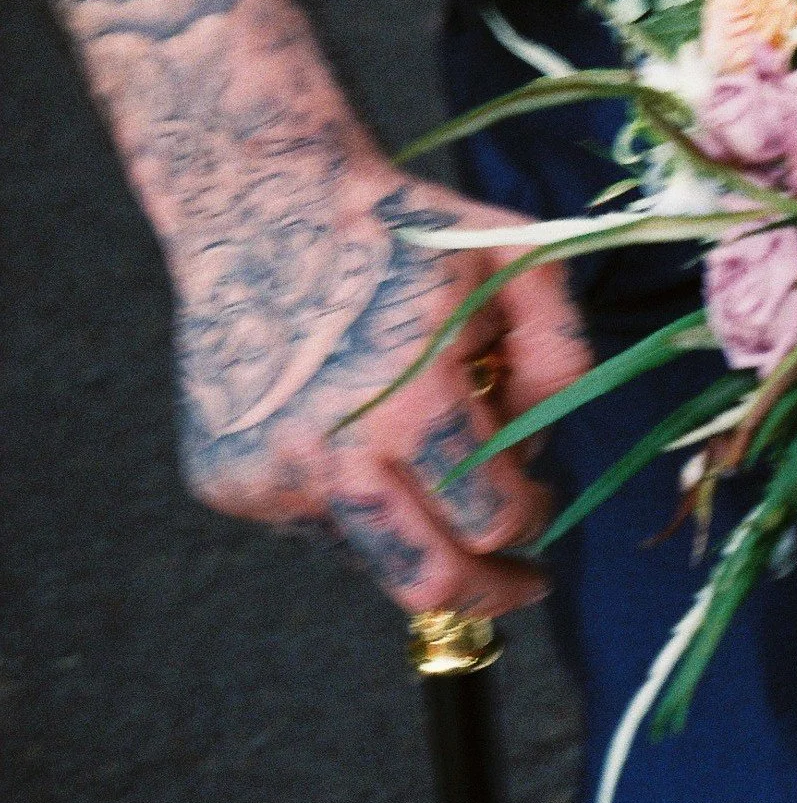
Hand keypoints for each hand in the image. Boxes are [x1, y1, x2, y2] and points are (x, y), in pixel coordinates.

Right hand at [172, 159, 593, 616]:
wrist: (262, 207)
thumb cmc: (405, 234)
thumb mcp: (519, 261)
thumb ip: (563, 355)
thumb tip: (547, 451)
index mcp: (405, 402)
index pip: (491, 519)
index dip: (533, 515)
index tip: (541, 498)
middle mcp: (327, 453)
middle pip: (424, 584)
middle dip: (486, 595)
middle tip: (521, 584)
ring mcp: (266, 474)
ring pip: (369, 557)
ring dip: (415, 529)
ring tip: (418, 445)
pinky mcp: (226, 482)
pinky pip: (316, 524)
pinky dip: (354, 496)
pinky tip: (355, 425)